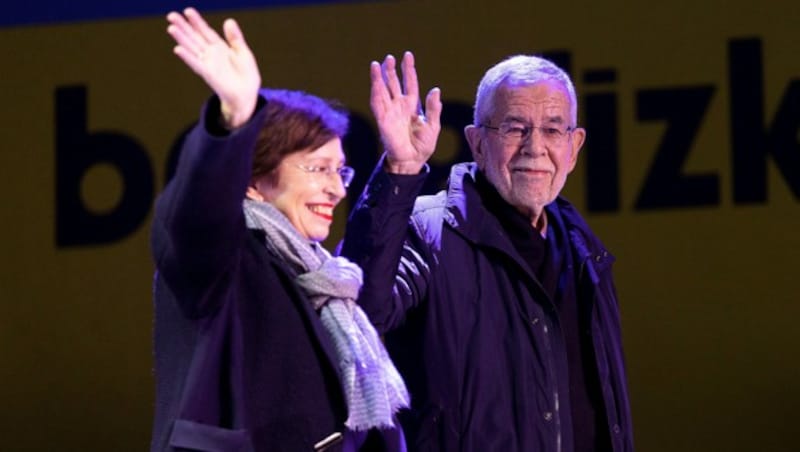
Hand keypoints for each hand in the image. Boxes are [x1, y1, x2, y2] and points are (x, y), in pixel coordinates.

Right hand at [166, 7, 260, 128]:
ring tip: (171, 28)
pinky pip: (196, 64)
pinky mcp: (208, 74)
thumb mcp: (243, 52)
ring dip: (182, 39)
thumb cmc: (246, 75)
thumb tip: (228, 20)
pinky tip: (178, 49)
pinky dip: (187, 57)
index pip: (206, 31)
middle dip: (184, 27)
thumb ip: (235, 38)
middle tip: (171, 15)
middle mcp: (211, 54)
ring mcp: (208, 64)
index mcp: (220, 47)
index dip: (197, 21)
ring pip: (192, 48)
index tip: (187, 11)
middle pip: (195, 37)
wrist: (247, 95)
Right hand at [370, 52, 441, 173]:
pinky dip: (376, 92)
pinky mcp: (382, 120)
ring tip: (377, 64)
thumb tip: (435, 90)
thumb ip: (433, 108)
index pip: (409, 83)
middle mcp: (399, 106)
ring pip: (382, 91)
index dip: (408, 70)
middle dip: (390, 70)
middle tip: (389, 57)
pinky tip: (375, 82)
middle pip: (393, 83)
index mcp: (412, 106)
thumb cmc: (423, 146)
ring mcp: (390, 112)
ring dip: (379, 78)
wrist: (412, 161)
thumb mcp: (433, 125)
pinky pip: (377, 104)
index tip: (407, 55)